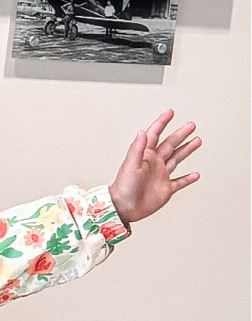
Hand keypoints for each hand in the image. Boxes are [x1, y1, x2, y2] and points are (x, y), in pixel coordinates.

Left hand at [108, 109, 200, 224]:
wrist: (123, 208)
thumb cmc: (123, 187)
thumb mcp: (130, 165)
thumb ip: (137, 148)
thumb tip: (142, 131)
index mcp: (145, 156)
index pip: (155, 134)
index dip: (162, 122)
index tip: (170, 112)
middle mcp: (154, 163)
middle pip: (170, 145)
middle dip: (181, 134)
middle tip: (191, 125)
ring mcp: (160, 176)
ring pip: (177, 159)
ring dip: (186, 150)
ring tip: (197, 140)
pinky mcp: (165, 189)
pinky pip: (179, 182)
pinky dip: (187, 178)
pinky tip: (195, 175)